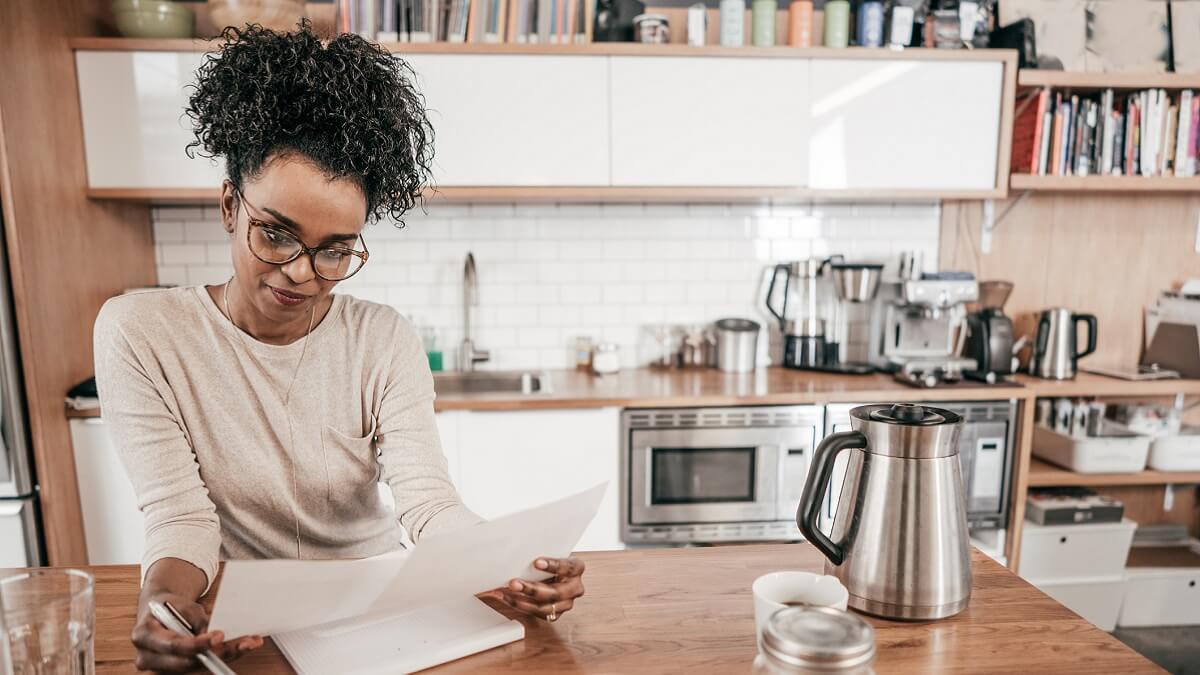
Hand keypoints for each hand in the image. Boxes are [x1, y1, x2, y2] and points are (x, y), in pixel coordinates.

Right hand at [131, 591, 262, 671]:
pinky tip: (240, 647)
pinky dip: (220, 657)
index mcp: (144, 634)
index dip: (197, 644)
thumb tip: (216, 638)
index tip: (219, 636)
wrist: (158, 610)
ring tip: (250, 643)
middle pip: (186, 663)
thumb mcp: (183, 605)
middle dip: (218, 654)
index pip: (173, 645)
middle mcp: (147, 657)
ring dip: (225, 657)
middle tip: (244, 643)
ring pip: (196, 667)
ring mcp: (159, 668)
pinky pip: (198, 666)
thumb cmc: (170, 605)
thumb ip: (197, 621)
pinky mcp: (173, 671)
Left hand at [491, 557, 585, 621]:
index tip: (537, 562)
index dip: (553, 565)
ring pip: (545, 607)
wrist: (553, 574)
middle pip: (556, 592)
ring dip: (522, 601)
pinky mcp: (555, 614)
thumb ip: (540, 554)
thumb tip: (518, 554)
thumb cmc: (549, 562)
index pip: (567, 566)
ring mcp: (566, 603)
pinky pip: (537, 614)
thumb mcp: (550, 554)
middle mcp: (575, 587)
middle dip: (532, 589)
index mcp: (576, 568)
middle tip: (514, 583)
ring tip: (506, 593)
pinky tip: (508, 599)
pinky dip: (520, 606)